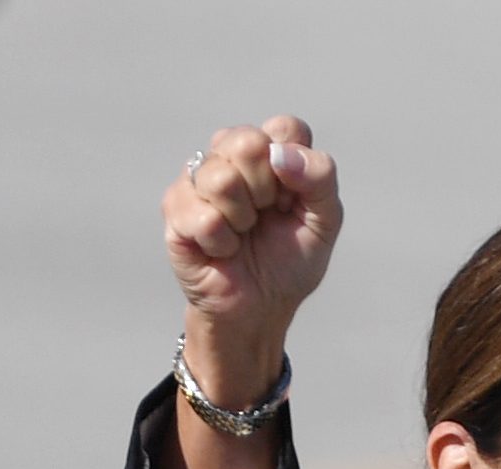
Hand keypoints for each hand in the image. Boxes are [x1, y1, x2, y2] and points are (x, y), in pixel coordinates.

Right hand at [163, 116, 341, 401]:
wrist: (261, 307)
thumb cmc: (290, 261)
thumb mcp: (324, 222)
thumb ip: (320, 179)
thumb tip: (279, 154)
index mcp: (269, 151)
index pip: (286, 128)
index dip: (296, 169)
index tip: (293, 200)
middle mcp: (229, 155)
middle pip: (248, 142)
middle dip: (266, 190)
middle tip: (264, 215)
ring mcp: (198, 179)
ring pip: (221, 178)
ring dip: (242, 219)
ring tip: (241, 233)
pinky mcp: (175, 208)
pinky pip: (205, 218)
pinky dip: (222, 244)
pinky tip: (221, 249)